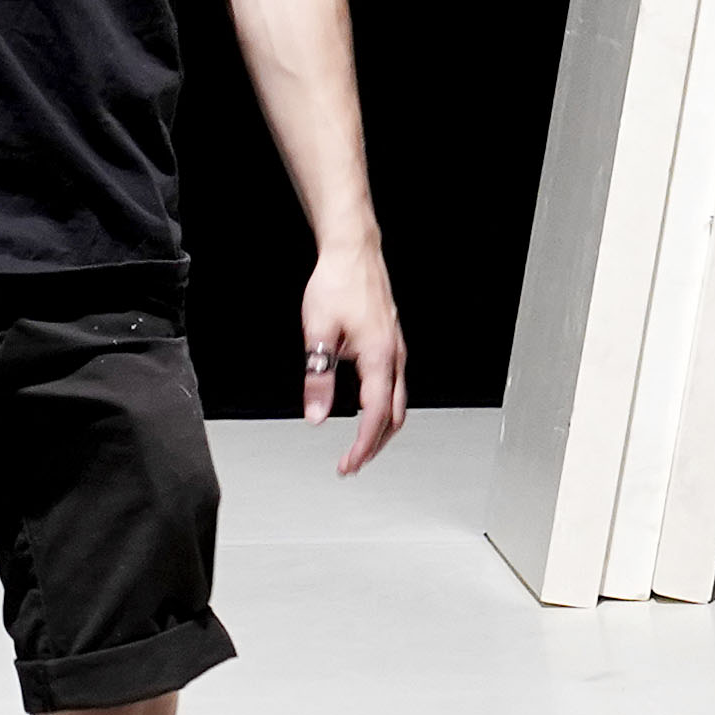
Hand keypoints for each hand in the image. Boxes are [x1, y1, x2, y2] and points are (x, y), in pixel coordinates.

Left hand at [300, 244, 407, 473]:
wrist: (353, 251)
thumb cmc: (338, 282)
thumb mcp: (318, 332)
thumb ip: (318, 378)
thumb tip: (317, 414)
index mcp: (380, 356)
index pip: (375, 415)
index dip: (363, 445)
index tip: (349, 463)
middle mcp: (395, 355)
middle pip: (394, 416)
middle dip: (375, 445)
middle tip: (352, 463)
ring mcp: (397, 349)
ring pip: (398, 402)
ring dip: (380, 428)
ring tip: (359, 445)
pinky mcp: (392, 343)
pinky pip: (395, 385)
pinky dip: (383, 408)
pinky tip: (366, 410)